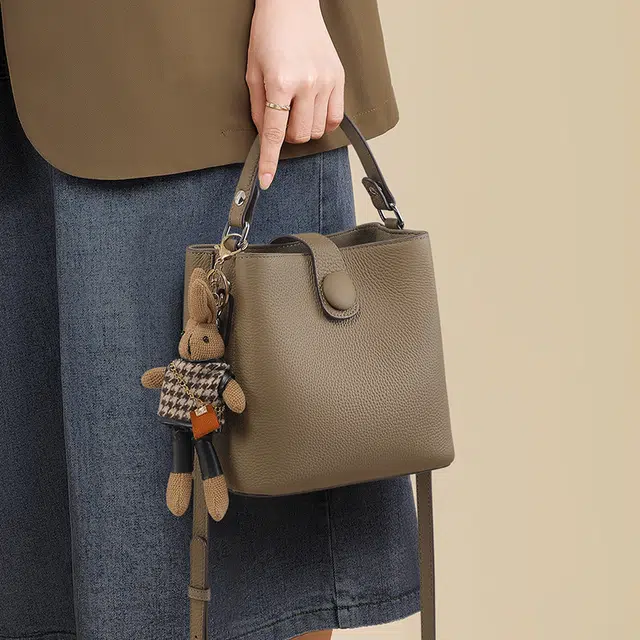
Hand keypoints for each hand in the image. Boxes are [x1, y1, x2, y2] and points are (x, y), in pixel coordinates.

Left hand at [246, 0, 344, 188]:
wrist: (292, 5)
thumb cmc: (268, 34)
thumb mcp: (253, 71)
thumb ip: (259, 108)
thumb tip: (266, 136)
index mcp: (281, 82)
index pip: (275, 133)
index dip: (269, 161)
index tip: (266, 180)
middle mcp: (307, 84)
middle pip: (299, 135)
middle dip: (287, 135)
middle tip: (281, 118)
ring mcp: (326, 82)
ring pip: (317, 130)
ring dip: (304, 128)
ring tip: (296, 108)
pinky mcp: (339, 79)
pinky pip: (334, 118)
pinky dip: (322, 122)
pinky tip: (312, 109)